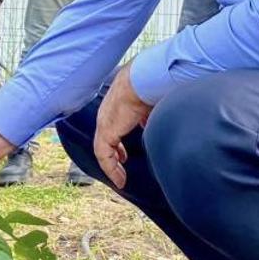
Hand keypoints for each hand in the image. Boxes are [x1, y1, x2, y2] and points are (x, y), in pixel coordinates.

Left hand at [94, 63, 152, 188]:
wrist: (143, 79)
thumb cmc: (151, 87)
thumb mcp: (151, 105)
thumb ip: (150, 116)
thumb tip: (156, 124)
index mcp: (116, 106)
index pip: (113, 127)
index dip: (117, 143)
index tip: (124, 155)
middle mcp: (107, 114)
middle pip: (105, 139)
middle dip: (113, 154)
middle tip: (121, 165)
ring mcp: (104, 123)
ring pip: (103, 150)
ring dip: (112, 166)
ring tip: (121, 179)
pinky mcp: (106, 131)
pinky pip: (104, 156)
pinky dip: (111, 169)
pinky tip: (120, 180)